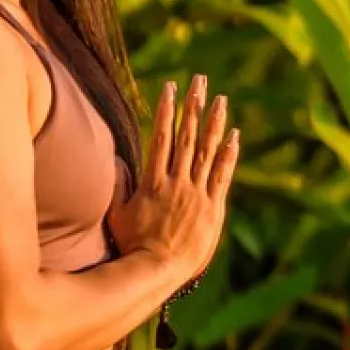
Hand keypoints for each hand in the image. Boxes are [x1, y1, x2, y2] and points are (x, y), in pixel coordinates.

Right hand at [107, 75, 238, 282]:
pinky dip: (229, 155)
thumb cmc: (132, 246)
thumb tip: (115, 159)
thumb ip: (117, 185)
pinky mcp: (213, 208)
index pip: (161, 137)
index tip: (170, 88)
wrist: (156, 270)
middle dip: (193, 106)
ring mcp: (196, 194)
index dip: (167, 110)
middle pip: (186, 136)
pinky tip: (234, 136)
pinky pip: (223, 176)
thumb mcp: (116, 214)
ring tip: (221, 99)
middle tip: (199, 80)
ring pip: (207, 151)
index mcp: (153, 181)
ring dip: (214, 123)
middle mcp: (177, 181)